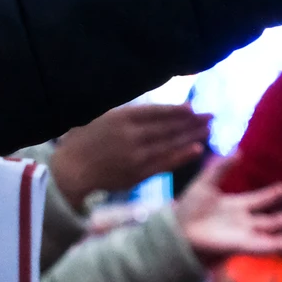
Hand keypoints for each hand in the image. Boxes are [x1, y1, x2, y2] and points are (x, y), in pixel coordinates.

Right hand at [48, 103, 210, 209]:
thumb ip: (127, 113)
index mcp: (121, 118)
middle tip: (211, 115)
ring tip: (208, 129)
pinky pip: (165, 163)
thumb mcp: (101, 116)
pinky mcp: (138, 173)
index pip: (157, 112)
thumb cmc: (83, 140)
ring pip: (170, 144)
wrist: (70, 171)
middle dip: (192, 121)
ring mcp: (136, 156)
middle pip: (169, 127)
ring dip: (192, 136)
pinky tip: (197, 149)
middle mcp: (132, 135)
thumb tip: (154, 108)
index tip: (193, 108)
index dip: (177, 110)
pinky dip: (182, 156)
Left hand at [172, 155, 281, 259]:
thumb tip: (239, 150)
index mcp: (236, 206)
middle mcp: (243, 222)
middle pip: (271, 220)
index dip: (273, 194)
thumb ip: (222, 167)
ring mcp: (243, 235)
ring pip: (271, 235)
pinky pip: (262, 246)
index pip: (260, 200)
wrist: (177, 230)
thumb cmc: (188, 208)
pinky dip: (275, 245)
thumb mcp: (206, 182)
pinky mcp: (239, 246)